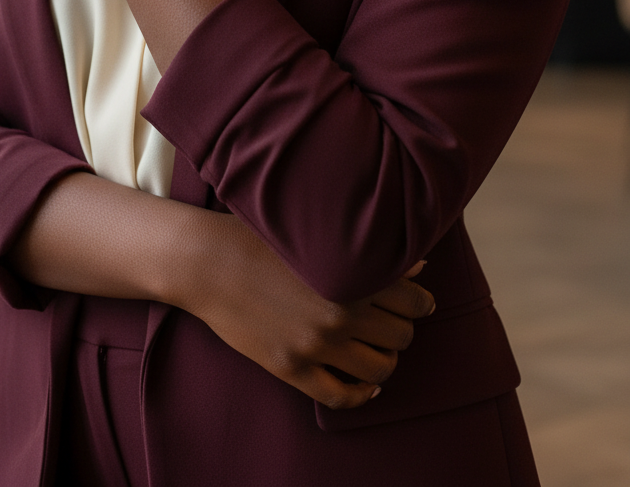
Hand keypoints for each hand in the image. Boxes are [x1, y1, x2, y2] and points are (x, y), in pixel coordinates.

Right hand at [183, 215, 433, 409]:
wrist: (210, 261)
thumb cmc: (261, 237)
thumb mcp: (317, 234)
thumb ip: (369, 251)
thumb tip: (419, 265)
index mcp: (352, 275)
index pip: (414, 300)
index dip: (420, 302)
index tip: (417, 301)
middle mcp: (342, 312)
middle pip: (401, 335)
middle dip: (401, 328)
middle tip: (391, 321)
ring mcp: (317, 344)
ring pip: (379, 368)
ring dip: (384, 359)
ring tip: (375, 348)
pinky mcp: (292, 368)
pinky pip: (341, 396)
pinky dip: (361, 394)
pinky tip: (364, 384)